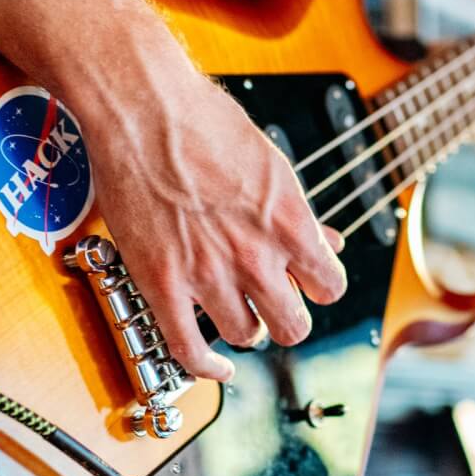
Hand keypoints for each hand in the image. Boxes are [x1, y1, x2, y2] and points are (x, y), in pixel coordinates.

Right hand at [72, 32, 347, 381]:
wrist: (143, 108)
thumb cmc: (204, 121)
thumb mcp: (272, 164)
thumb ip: (301, 213)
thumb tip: (330, 241)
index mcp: (290, 223)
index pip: (330, 287)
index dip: (320, 288)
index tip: (308, 284)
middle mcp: (256, 255)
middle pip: (293, 325)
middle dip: (287, 317)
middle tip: (274, 305)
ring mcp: (209, 274)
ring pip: (245, 336)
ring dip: (244, 328)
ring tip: (235, 311)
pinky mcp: (162, 283)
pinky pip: (189, 349)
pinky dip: (206, 366)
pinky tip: (215, 367)